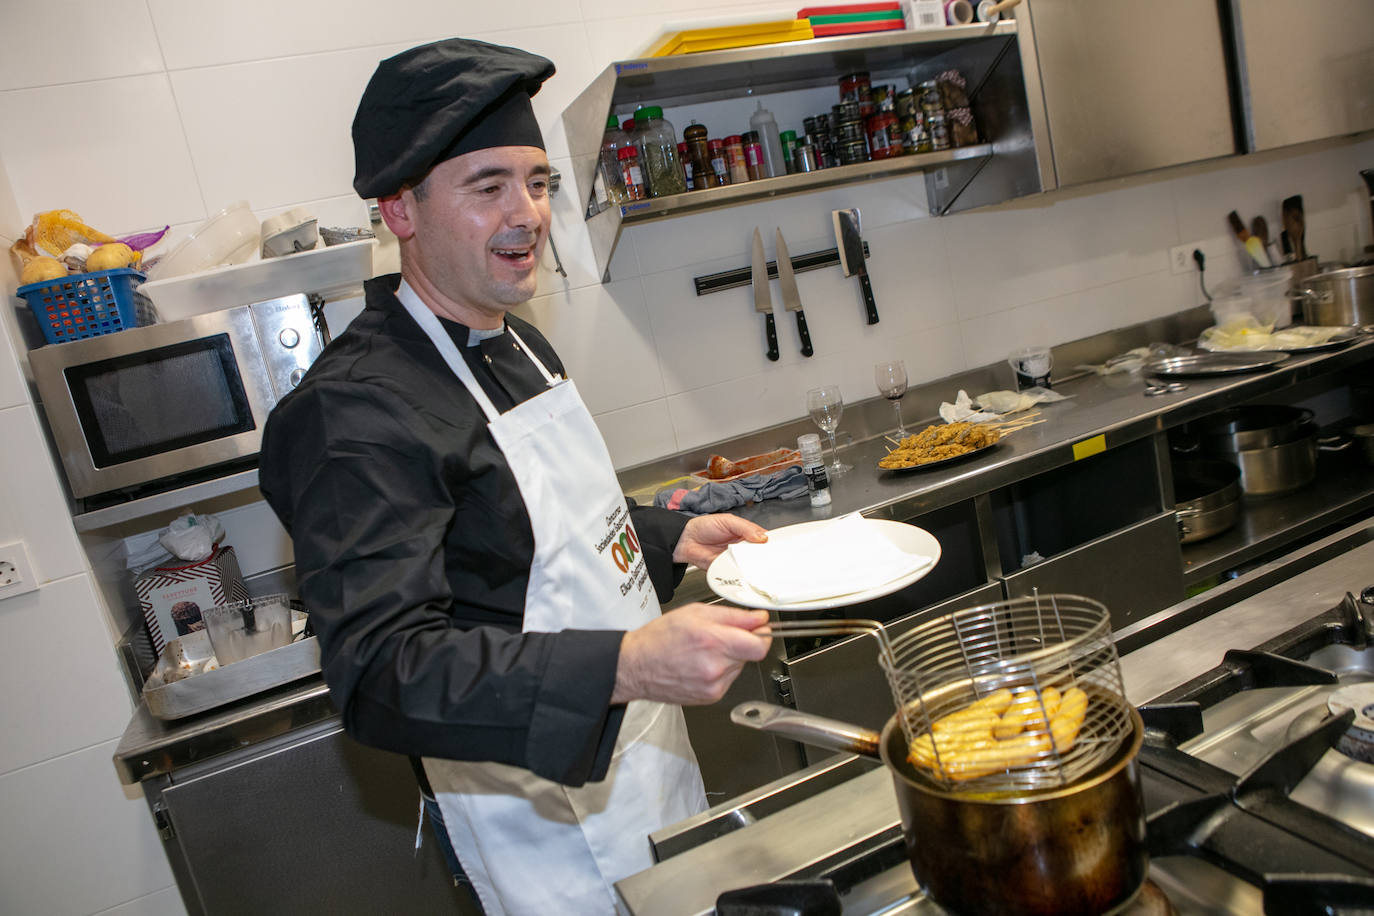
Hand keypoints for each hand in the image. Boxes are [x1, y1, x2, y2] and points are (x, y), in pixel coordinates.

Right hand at [613, 603, 771, 705]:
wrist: (636, 667)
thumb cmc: (659, 638)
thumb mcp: (695, 613)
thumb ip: (733, 616)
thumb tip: (758, 619)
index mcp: (712, 641)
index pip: (759, 645)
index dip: (763, 634)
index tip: (760, 628)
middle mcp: (715, 667)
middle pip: (751, 654)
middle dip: (742, 642)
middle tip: (720, 635)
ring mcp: (714, 686)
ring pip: (740, 666)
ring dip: (731, 656)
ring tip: (705, 650)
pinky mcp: (711, 697)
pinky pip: (729, 679)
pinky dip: (721, 669)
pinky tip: (701, 663)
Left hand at [672, 514, 767, 567]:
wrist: (686, 540)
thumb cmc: (705, 527)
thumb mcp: (728, 521)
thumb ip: (746, 528)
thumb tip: (762, 537)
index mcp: (746, 533)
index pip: (763, 539)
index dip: (771, 543)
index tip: (778, 547)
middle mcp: (743, 547)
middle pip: (759, 554)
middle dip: (764, 557)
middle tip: (770, 558)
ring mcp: (736, 559)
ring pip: (750, 566)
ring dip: (754, 567)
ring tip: (759, 566)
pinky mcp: (728, 569)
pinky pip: (738, 573)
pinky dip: (742, 574)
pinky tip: (746, 573)